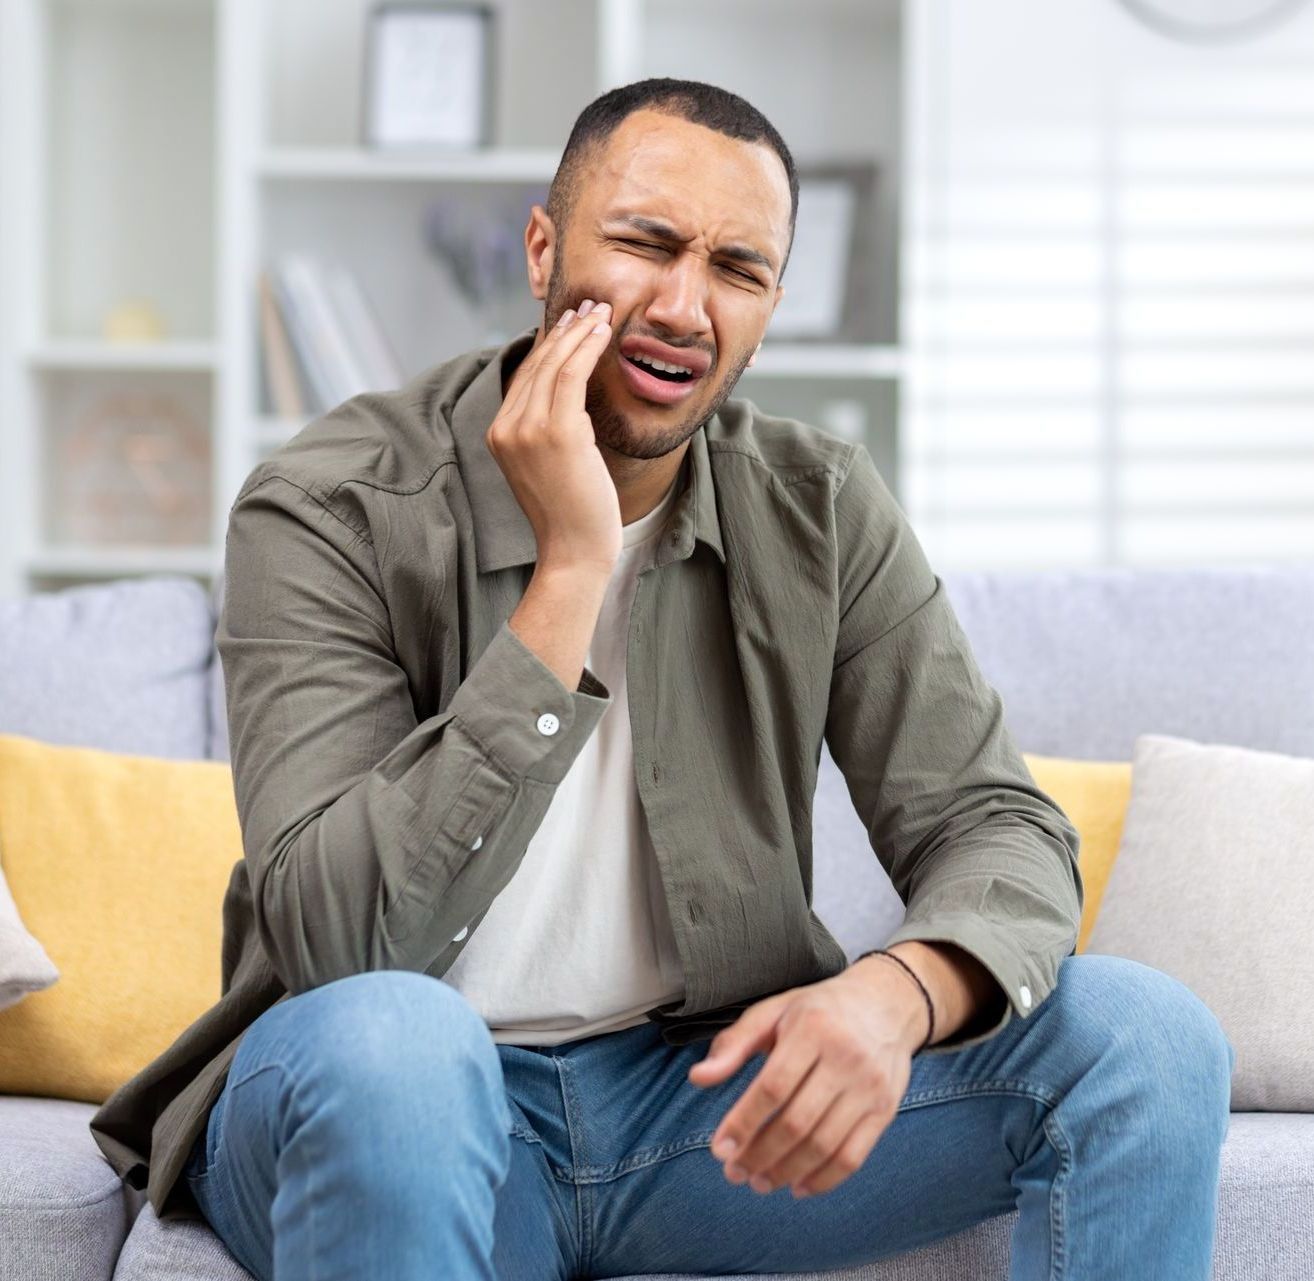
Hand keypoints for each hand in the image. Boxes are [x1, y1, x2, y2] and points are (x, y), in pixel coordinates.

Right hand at [487, 300, 620, 575]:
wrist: (573, 552)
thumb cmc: (571, 515)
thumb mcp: (549, 466)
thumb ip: (548, 432)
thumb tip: (570, 401)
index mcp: (499, 435)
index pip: (524, 376)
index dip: (549, 344)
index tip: (572, 322)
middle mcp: (506, 428)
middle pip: (536, 363)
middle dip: (565, 329)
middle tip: (590, 305)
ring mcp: (527, 429)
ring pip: (554, 362)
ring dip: (580, 331)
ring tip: (602, 312)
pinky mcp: (556, 431)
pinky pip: (571, 373)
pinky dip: (588, 346)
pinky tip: (605, 331)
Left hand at [686, 965, 927, 1198]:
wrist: (887, 1002)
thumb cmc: (819, 1009)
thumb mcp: (773, 1012)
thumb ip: (734, 1044)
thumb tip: (698, 1078)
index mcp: (812, 1028)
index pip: (773, 1087)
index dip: (743, 1122)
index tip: (719, 1149)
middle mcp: (845, 1057)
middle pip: (797, 1121)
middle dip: (760, 1155)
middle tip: (734, 1173)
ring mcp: (870, 1086)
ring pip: (824, 1144)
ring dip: (786, 1172)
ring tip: (759, 1182)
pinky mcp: (885, 1109)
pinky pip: (854, 1156)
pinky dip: (824, 1180)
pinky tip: (798, 1186)